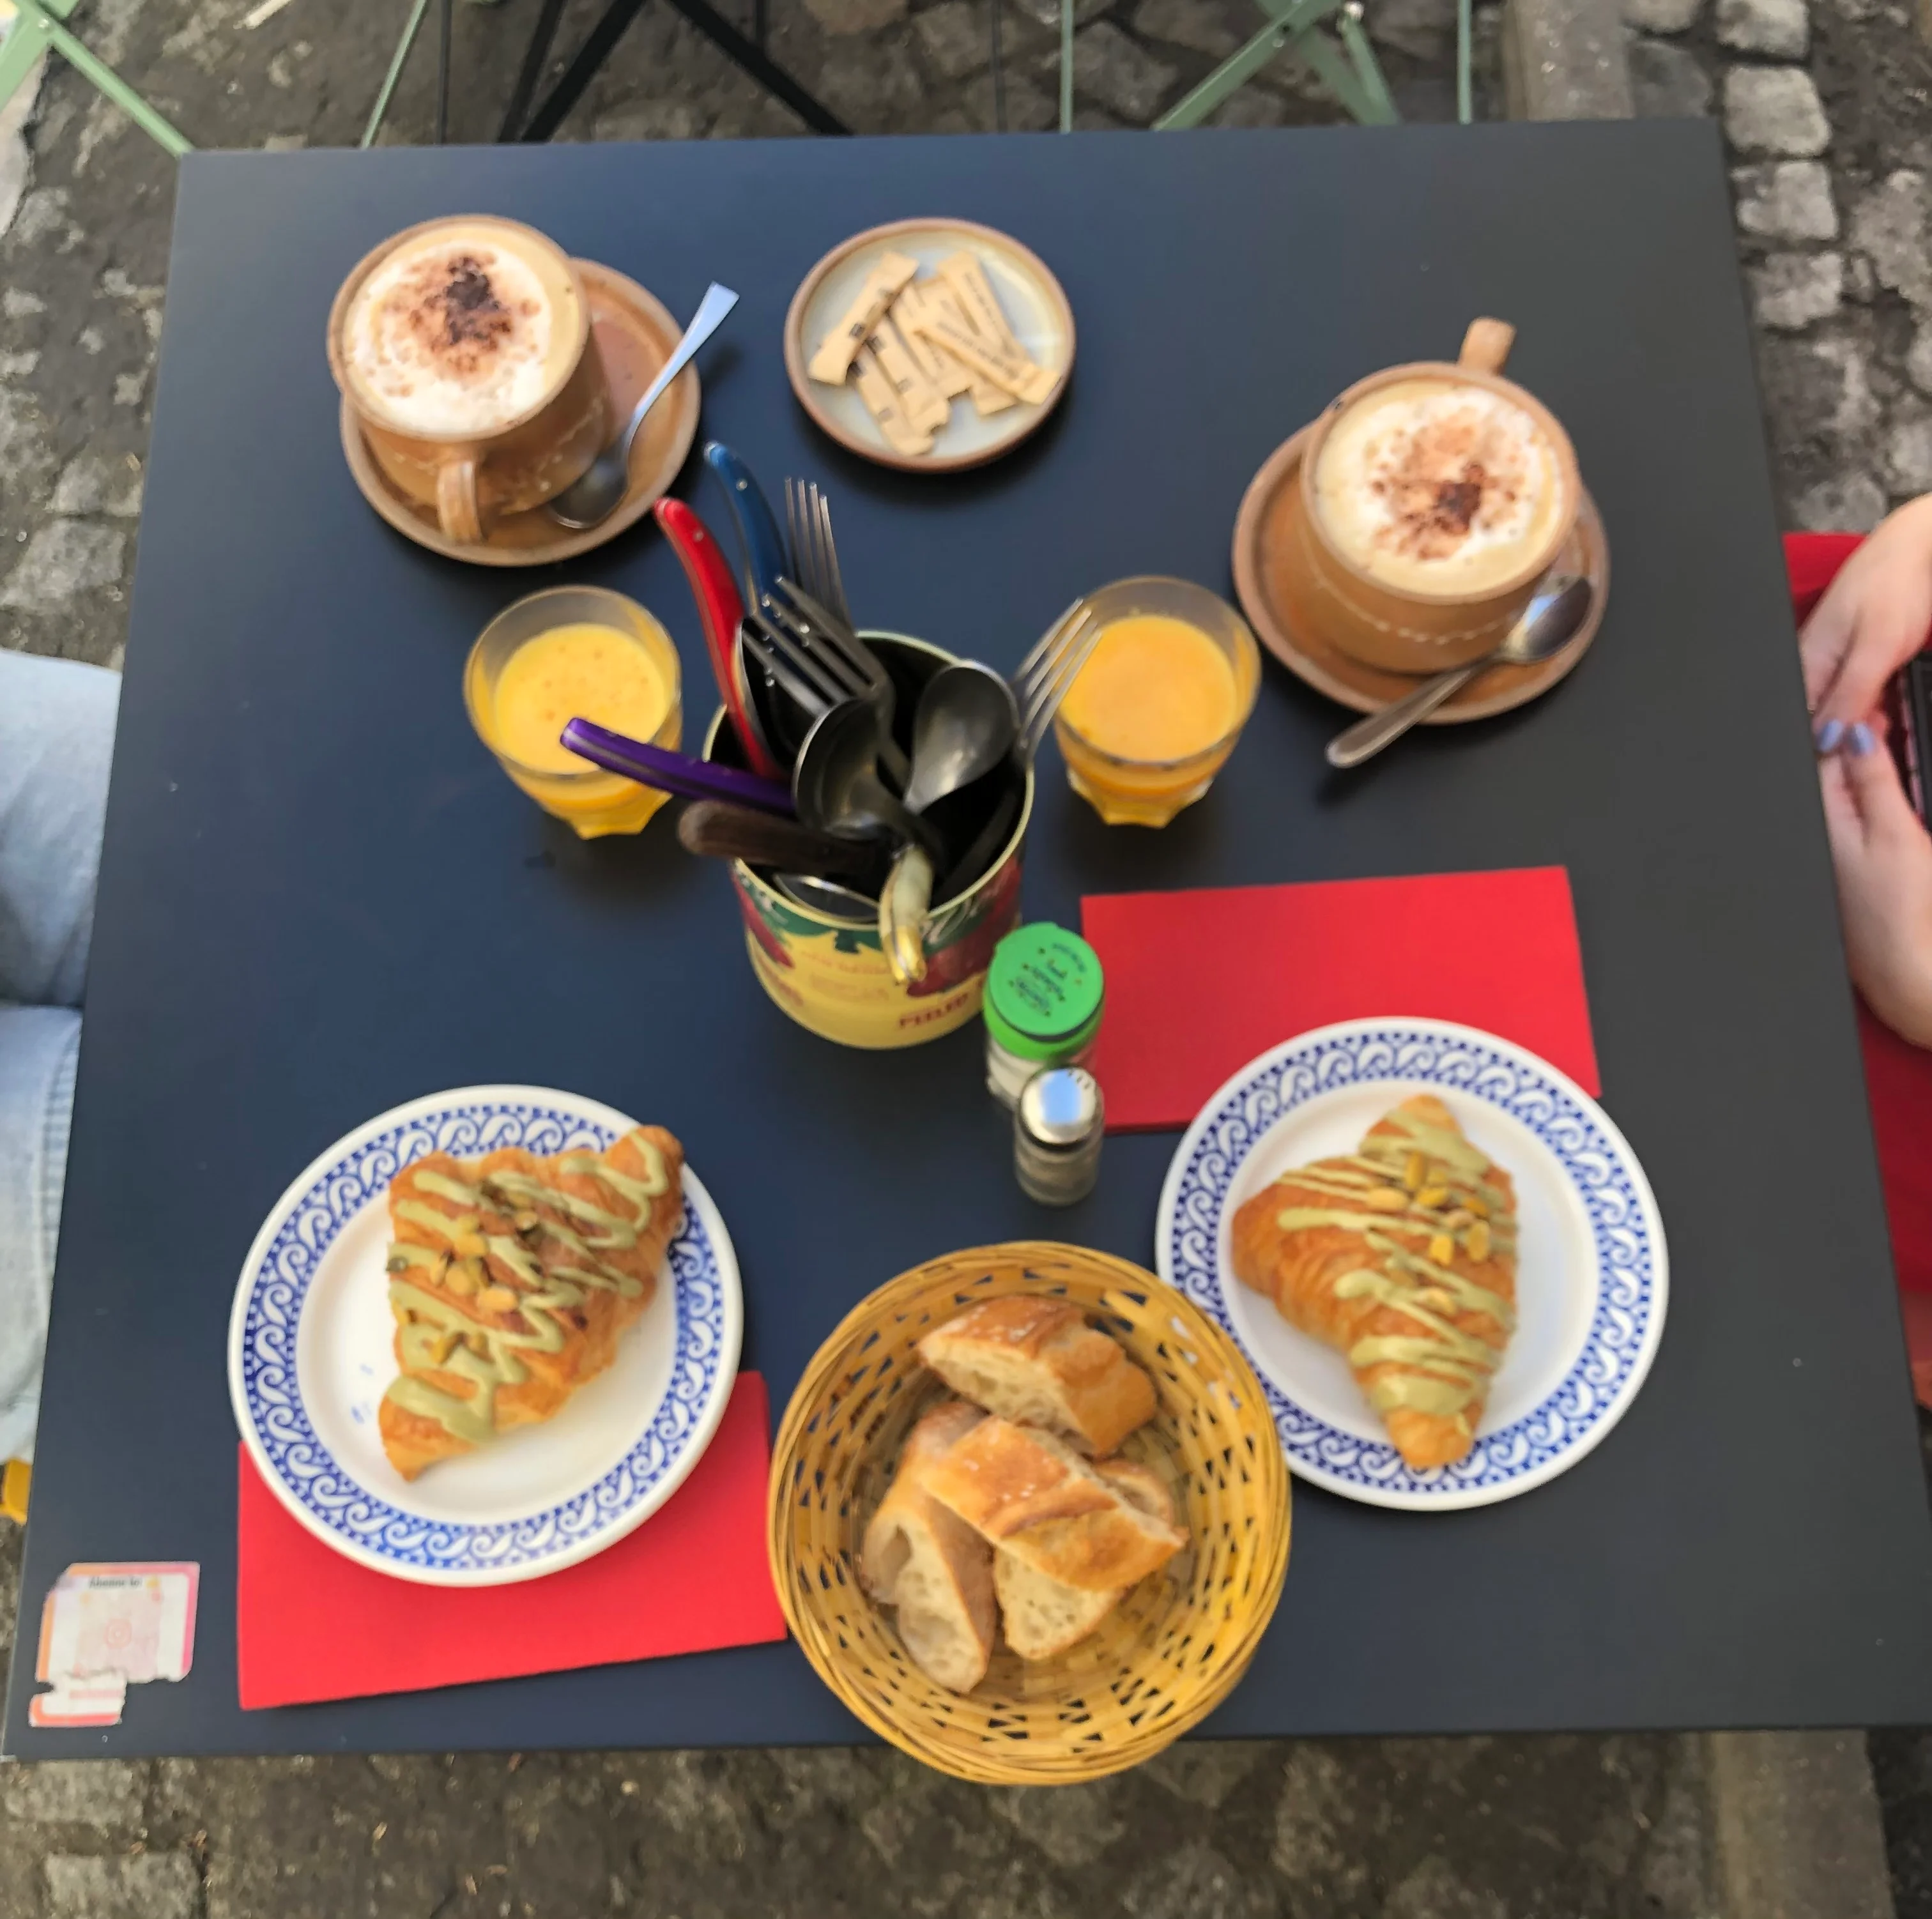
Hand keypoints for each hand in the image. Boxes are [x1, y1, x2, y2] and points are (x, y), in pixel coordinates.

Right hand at [1802, 495, 1931, 737]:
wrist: (1923, 549)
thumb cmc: (1896, 583)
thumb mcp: (1877, 647)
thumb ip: (1850, 695)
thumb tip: (1827, 738)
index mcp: (1806, 660)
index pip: (1802, 721)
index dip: (1824, 747)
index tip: (1850, 759)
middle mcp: (1815, 664)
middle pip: (1818, 720)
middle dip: (1845, 738)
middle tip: (1874, 738)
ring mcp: (1836, 661)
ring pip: (1840, 711)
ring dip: (1861, 725)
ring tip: (1882, 720)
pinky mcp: (1857, 659)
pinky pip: (1856, 697)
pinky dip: (1871, 709)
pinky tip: (1884, 711)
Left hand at [1821, 729, 1931, 1046]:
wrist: (1903, 968)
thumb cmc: (1902, 912)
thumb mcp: (1896, 834)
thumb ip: (1874, 781)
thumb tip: (1857, 733)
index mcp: (1823, 819)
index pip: (1822, 755)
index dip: (1846, 723)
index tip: (1870, 704)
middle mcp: (1816, 833)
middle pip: (1826, 771)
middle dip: (1850, 741)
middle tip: (1881, 716)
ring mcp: (1827, 850)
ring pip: (1836, 792)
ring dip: (1857, 766)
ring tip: (1883, 739)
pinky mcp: (1842, 865)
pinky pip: (1846, 815)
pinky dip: (1862, 795)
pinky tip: (1880, 789)